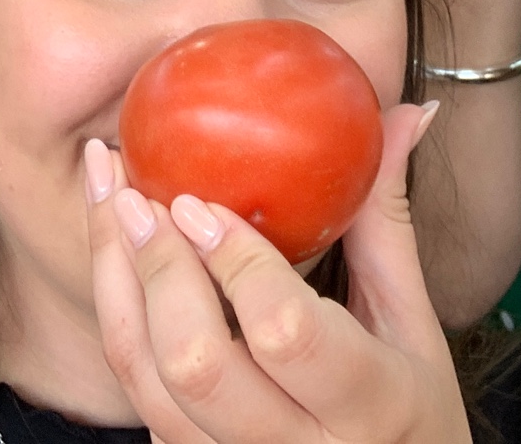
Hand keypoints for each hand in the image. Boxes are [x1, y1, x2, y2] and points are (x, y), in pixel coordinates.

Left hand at [86, 103, 470, 443]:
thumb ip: (389, 218)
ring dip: (116, 286)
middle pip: (197, 362)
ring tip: (108, 204)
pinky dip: (120, 321)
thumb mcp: (413, 321)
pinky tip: (114, 260)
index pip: (285, 331)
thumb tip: (407, 113)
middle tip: (134, 192)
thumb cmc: (410, 407)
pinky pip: (139, 400)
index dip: (235, 263)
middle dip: (157, 268)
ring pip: (149, 385)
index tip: (198, 201)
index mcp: (368, 402)